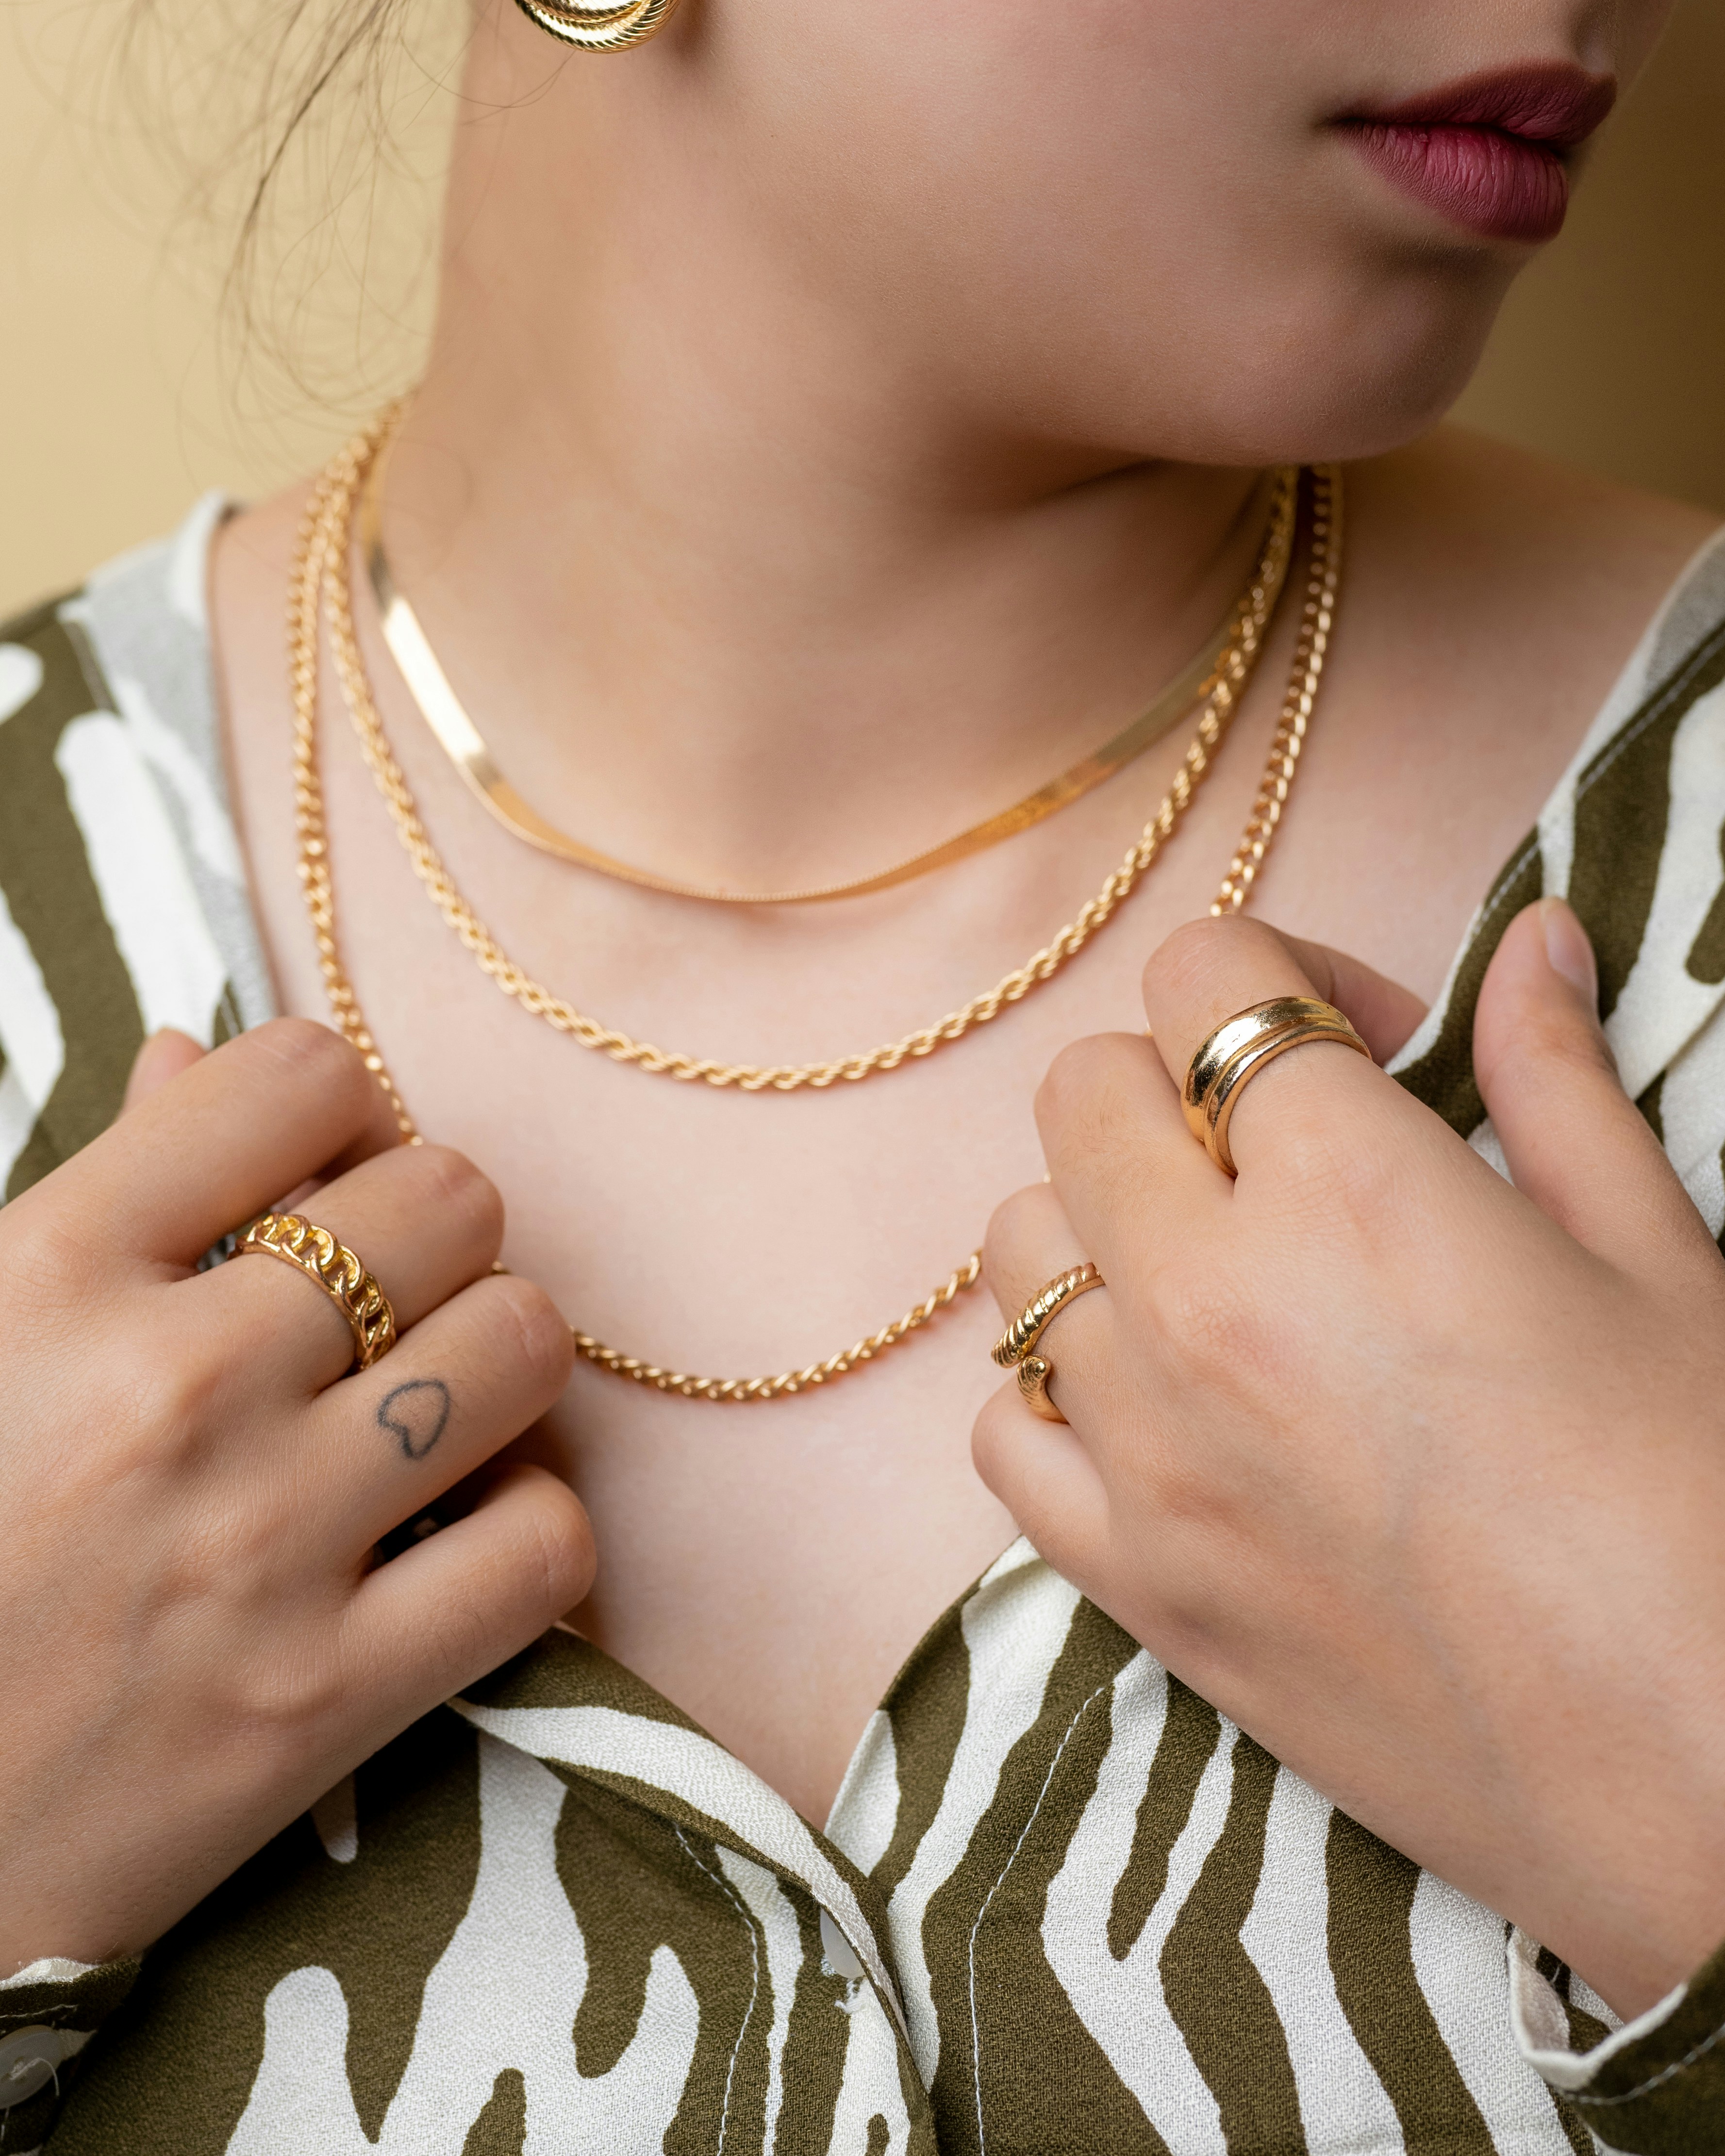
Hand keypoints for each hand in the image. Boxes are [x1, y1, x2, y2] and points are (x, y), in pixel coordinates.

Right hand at [0, 1019, 589, 1973]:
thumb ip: (95, 1194)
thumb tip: (194, 1058)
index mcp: (50, 1276)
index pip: (298, 1075)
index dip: (337, 1105)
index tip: (322, 1166)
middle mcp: (171, 1391)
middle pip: (449, 1199)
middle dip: (436, 1230)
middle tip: (386, 1297)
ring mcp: (260, 1547)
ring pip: (522, 1344)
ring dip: (497, 1358)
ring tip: (433, 1401)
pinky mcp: (328, 1699)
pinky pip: (543, 1544)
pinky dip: (527, 1525)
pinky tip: (458, 1530)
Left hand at [976, 901, 1724, 2017]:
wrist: (1700, 1781)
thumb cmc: (1705, 1509)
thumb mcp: (1658, 1259)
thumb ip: (1557, 1079)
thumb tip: (1527, 944)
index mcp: (1348, 1185)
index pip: (1206, 981)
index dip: (1281, 981)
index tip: (1363, 1048)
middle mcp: (1207, 1298)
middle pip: (1080, 1093)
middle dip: (1176, 1085)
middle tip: (1284, 1152)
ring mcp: (1148, 1447)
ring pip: (1019, 1249)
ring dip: (1104, 1226)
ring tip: (1220, 1272)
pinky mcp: (1132, 1581)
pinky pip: (1004, 1433)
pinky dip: (1057, 1392)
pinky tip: (1159, 1403)